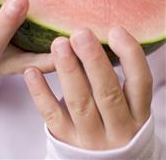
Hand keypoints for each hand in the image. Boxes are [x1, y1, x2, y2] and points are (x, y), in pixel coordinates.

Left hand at [24, 27, 151, 149]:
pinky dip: (41, 94)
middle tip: (80, 34)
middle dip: (93, 61)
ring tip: (59, 44)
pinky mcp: (67, 140)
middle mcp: (118, 127)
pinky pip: (52, 116)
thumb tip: (98, 38)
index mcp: (138, 113)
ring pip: (79, 103)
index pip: (140, 82)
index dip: (130, 55)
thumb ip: (116, 77)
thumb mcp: (127, 104)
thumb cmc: (116, 119)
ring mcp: (91, 137)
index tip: (115, 30)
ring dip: (68, 71)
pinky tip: (32, 72)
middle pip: (107, 92)